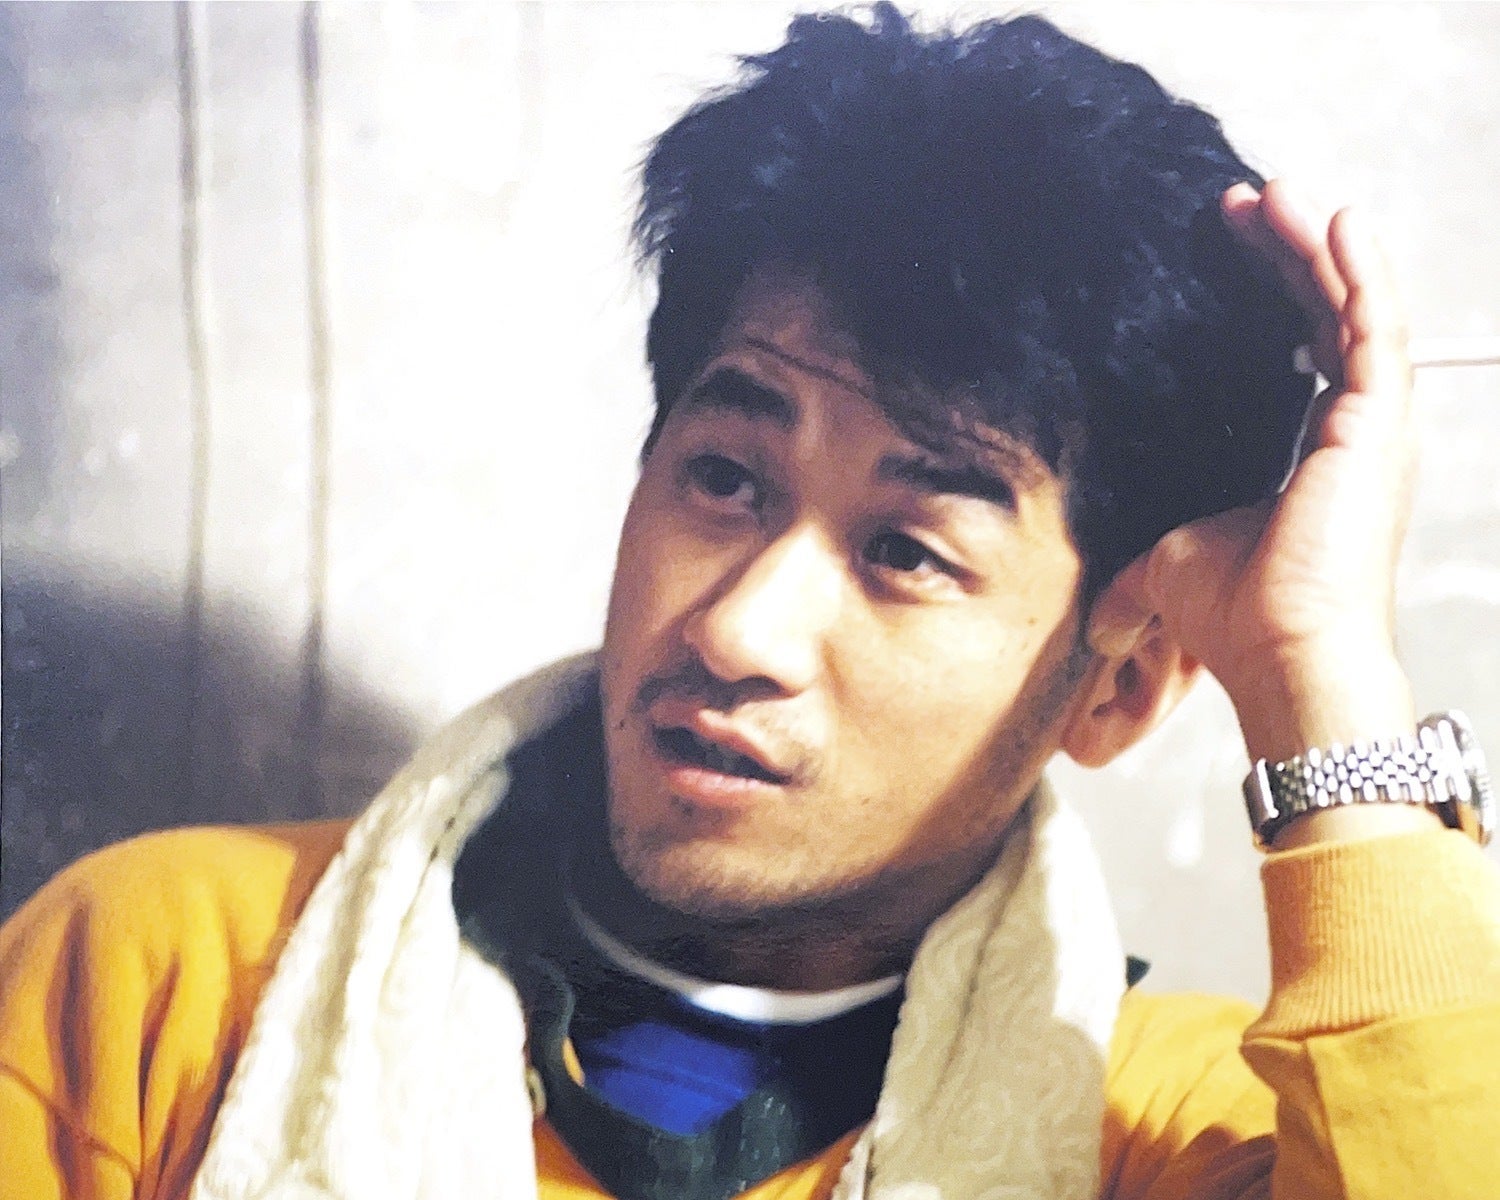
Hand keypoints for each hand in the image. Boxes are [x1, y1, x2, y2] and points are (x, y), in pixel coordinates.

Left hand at [1090, 180, 1420, 797]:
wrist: (1277, 653)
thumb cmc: (1236, 617)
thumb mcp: (1170, 564)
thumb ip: (1137, 574)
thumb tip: (1095, 617)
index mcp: (1309, 453)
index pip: (1296, 347)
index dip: (1265, 291)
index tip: (1221, 244)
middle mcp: (1350, 432)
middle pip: (1323, 313)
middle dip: (1283, 252)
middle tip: (1236, 202)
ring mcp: (1371, 425)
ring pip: (1352, 305)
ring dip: (1315, 244)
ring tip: (1272, 193)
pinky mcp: (1378, 422)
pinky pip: (1377, 323)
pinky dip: (1360, 268)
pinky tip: (1333, 217)